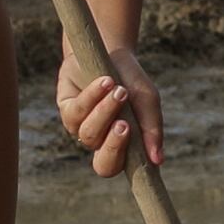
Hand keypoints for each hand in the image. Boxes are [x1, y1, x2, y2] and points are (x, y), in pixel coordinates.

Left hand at [56, 44, 160, 175]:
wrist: (109, 49)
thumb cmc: (131, 79)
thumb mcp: (147, 100)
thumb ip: (152, 129)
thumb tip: (158, 160)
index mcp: (123, 145)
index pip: (129, 171)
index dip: (135, 174)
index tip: (149, 165)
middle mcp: (100, 142)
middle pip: (104, 166)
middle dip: (114, 146)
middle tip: (125, 125)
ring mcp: (81, 128)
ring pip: (89, 135)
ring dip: (105, 112)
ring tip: (119, 90)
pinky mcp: (65, 110)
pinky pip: (76, 113)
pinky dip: (93, 97)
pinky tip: (105, 81)